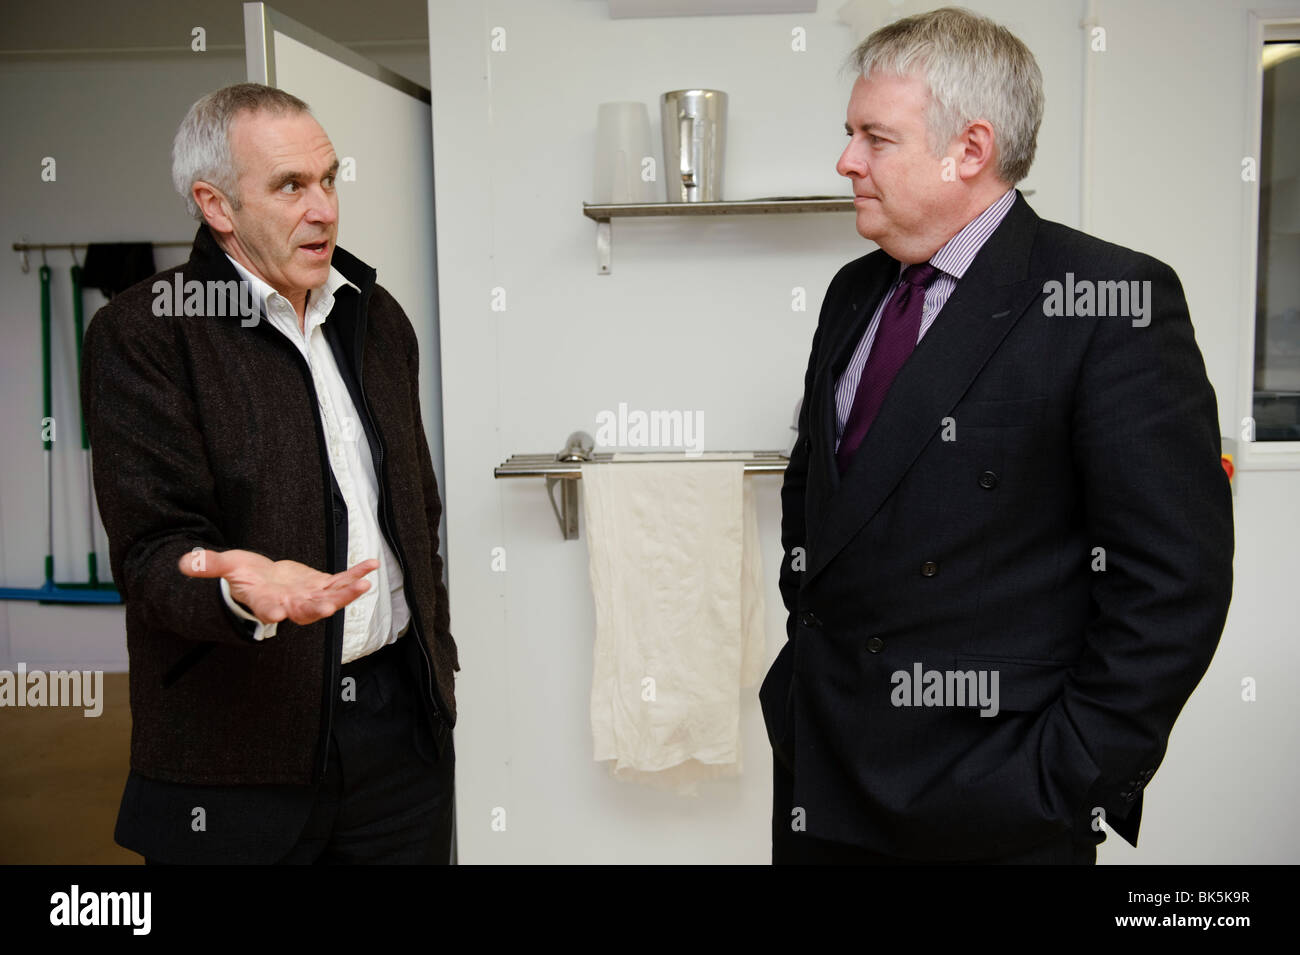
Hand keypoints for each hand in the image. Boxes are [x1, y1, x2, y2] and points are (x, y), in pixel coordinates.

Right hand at [179, 548, 378, 625]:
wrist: (264, 581)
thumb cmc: (243, 576)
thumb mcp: (226, 567)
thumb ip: (209, 566)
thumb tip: (185, 563)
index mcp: (264, 601)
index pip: (266, 609)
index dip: (270, 612)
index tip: (275, 613)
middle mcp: (290, 604)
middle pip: (305, 609)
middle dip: (319, 607)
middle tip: (330, 606)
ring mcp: (309, 596)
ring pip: (330, 598)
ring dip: (346, 592)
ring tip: (363, 583)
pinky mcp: (322, 586)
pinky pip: (342, 582)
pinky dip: (355, 575)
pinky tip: (371, 566)